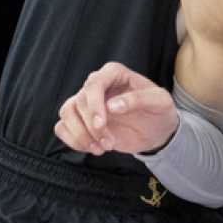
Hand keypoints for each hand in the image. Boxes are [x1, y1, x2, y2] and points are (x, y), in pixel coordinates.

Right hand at [55, 62, 178, 155]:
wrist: (156, 130)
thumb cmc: (159, 111)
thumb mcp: (160, 102)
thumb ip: (139, 99)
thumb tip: (112, 106)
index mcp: (114, 74)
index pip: (94, 83)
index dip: (94, 104)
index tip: (102, 124)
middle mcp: (97, 85)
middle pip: (79, 102)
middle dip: (92, 127)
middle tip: (109, 143)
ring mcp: (87, 103)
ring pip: (66, 113)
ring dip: (81, 135)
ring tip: (102, 148)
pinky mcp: (81, 120)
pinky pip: (62, 127)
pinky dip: (73, 141)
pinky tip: (93, 148)